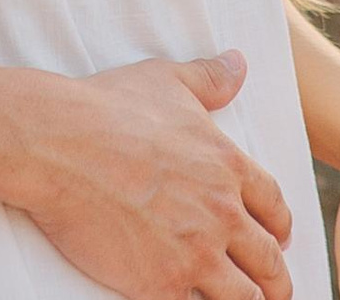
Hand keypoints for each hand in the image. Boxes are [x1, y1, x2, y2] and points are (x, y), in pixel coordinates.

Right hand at [15, 51, 295, 299]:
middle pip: (269, 261)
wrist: (59, 144)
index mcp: (228, 165)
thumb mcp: (166, 81)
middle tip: (273, 290)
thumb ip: (209, 77)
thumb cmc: (109, 107)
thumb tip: (239, 63)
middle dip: (275, 280)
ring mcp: (195, 252)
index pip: (275, 208)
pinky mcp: (164, 283)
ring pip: (245, 297)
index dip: (279, 228)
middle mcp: (221, 212)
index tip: (277, 240)